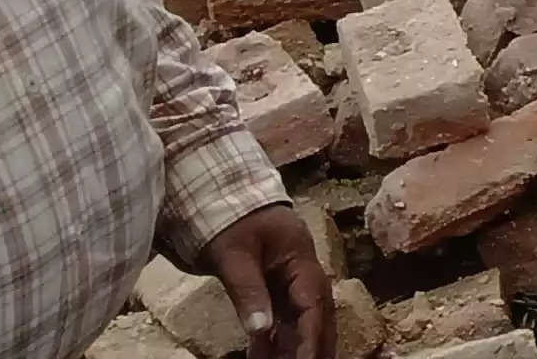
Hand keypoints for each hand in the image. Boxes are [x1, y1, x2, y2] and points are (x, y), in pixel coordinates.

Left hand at [201, 203, 334, 358]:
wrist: (219, 194)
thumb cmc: (228, 220)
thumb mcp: (233, 255)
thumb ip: (248, 291)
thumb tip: (260, 331)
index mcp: (300, 259)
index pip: (313, 304)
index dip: (311, 336)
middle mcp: (303, 271)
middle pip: (318, 314)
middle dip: (315, 345)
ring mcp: (291, 278)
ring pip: (302, 318)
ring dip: (296, 345)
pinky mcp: (275, 284)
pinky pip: (283, 316)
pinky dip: (277, 338)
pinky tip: (265, 356)